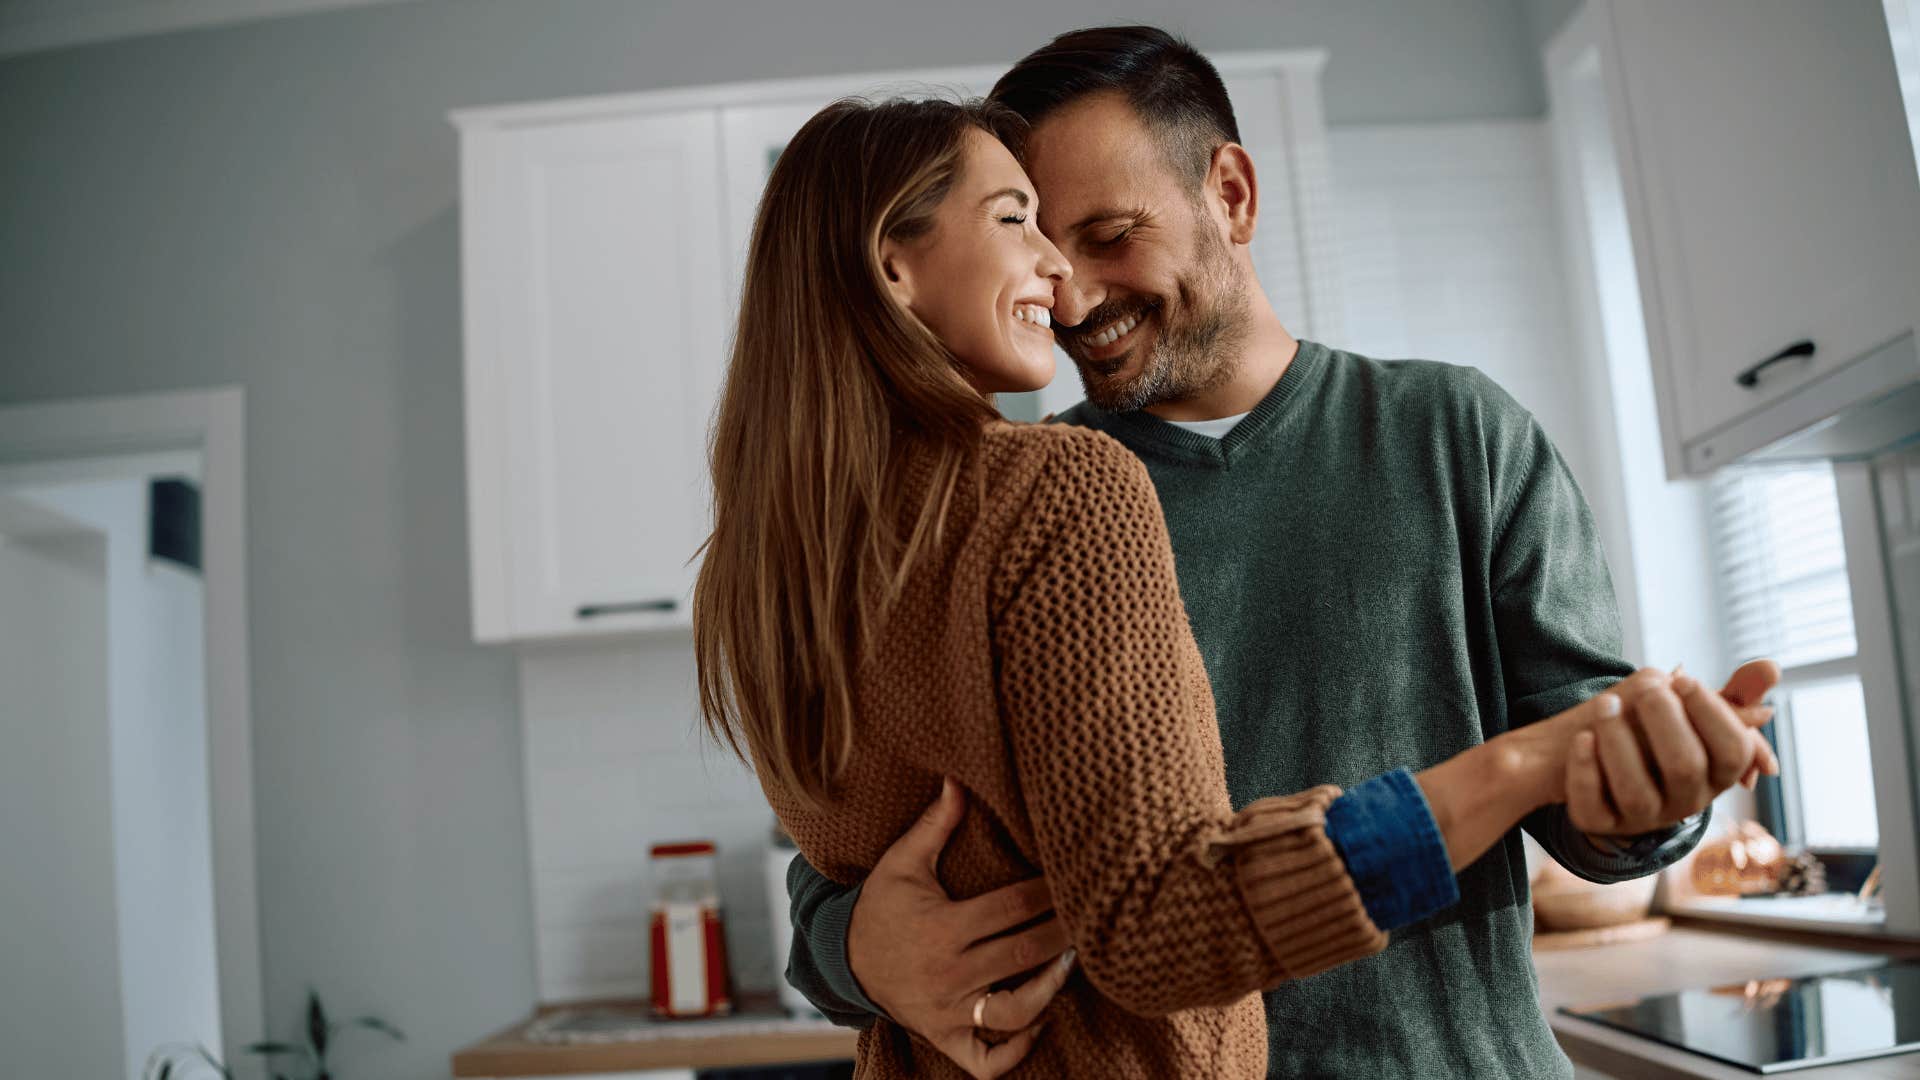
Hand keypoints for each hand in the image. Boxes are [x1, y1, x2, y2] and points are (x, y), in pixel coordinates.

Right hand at [848, 776, 1075, 1077]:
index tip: (1073, 879)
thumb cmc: (881, 905)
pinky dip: (1015, 1051)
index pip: (1010, 909)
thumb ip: (935, 824)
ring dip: (1048, 991)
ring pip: (1012, 1012)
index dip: (1047, 894)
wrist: (842, 959)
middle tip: (1091, 918)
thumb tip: (958, 779)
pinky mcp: (944, 1037)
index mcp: (942, 926)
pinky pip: (985, 1060)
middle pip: (1021, 956)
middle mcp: (947, 973)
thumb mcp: (902, 861)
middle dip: (1062, 937)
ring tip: (1069, 963)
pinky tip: (1040, 1020)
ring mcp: (947, 1011)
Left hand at [1565, 660, 1781, 835]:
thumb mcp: (1690, 711)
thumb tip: (1772, 668)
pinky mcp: (1597, 821)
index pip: (1733, 751)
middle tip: (1647, 690)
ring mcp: (1640, 816)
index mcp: (1715, 774)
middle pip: (1685, 767)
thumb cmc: (1650, 731)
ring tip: (1606, 703)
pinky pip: (1592, 806)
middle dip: (1665, 719)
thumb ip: (1730, 695)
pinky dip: (1586, 768)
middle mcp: (1683, 801)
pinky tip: (1584, 737)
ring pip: (1636, 792)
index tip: (1682, 680)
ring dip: (1619, 740)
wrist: (1582, 755)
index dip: (1711, 713)